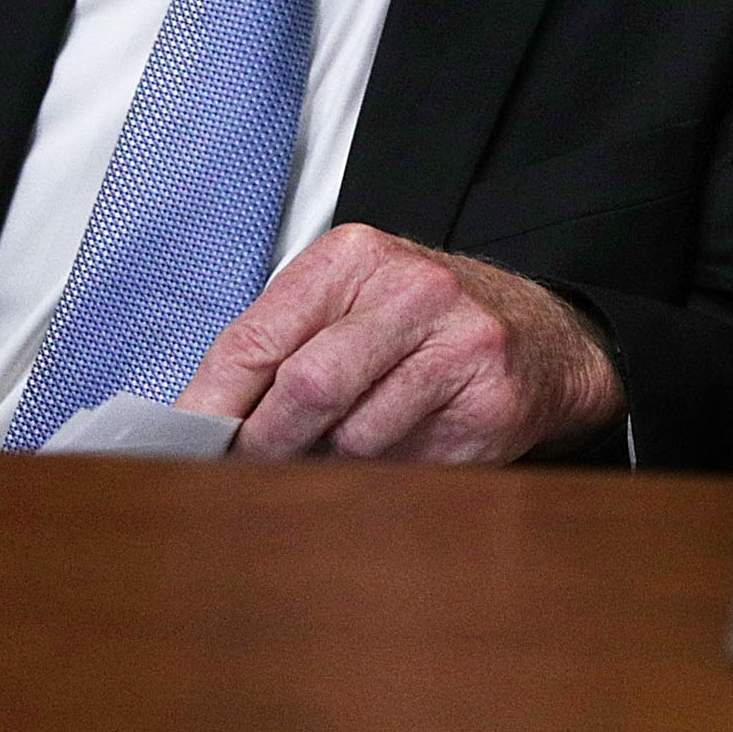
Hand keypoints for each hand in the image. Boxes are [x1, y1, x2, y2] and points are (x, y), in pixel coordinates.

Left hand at [176, 224, 625, 461]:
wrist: (546, 340)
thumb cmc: (424, 329)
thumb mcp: (348, 309)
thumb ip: (278, 352)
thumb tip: (197, 428)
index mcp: (356, 257)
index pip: (256, 339)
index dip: (213, 405)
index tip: (186, 446)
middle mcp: (413, 288)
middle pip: (307, 388)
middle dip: (269, 444)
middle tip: (253, 469)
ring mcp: (461, 342)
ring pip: (357, 437)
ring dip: (335, 463)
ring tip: (345, 450)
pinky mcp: (493, 400)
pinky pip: (409, 464)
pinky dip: (389, 474)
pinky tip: (405, 449)